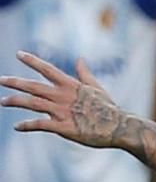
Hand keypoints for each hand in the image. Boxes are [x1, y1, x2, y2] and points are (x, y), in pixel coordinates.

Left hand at [0, 51, 122, 147]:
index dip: (32, 61)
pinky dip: (27, 125)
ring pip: (33, 103)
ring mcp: (62, 111)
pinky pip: (40, 125)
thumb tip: (80, 60)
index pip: (48, 69)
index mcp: (71, 85)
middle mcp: (63, 96)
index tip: (18, 54)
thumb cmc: (108, 107)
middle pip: (34, 86)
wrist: (117, 126)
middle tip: (1, 79)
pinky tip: (17, 126)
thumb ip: (84, 74)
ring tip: (2, 101)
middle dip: (15, 82)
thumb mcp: (96, 87)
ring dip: (16, 101)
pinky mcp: (63, 127)